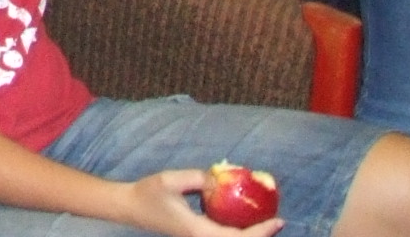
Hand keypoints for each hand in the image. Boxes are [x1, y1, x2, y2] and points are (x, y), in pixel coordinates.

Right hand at [116, 171, 282, 236]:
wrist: (130, 207)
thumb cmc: (148, 193)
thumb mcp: (170, 180)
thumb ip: (197, 178)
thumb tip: (220, 179)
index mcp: (197, 231)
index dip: (260, 232)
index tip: (278, 221)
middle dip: (261, 236)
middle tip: (279, 221)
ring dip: (251, 234)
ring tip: (268, 220)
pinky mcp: (197, 234)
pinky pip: (223, 236)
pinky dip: (239, 230)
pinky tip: (245, 218)